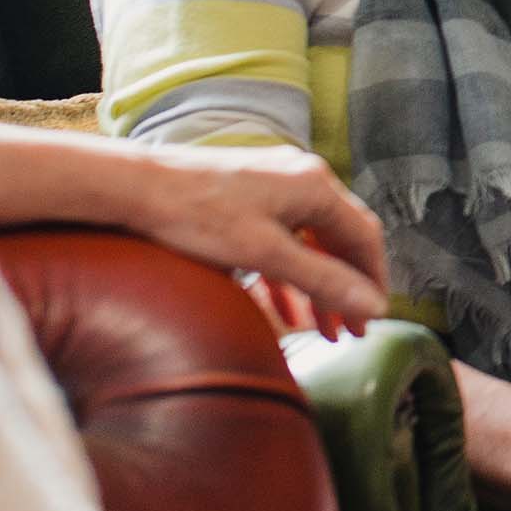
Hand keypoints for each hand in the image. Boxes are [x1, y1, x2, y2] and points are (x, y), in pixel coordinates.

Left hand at [115, 144, 388, 338]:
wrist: (135, 186)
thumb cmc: (197, 216)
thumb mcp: (266, 255)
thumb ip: (323, 281)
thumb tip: (375, 307)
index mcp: (315, 187)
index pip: (365, 238)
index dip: (373, 282)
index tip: (373, 320)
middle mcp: (302, 178)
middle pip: (340, 240)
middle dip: (345, 289)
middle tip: (349, 333)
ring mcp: (275, 183)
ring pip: (310, 241)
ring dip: (316, 285)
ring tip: (317, 329)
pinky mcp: (249, 193)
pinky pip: (283, 236)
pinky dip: (288, 272)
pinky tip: (282, 306)